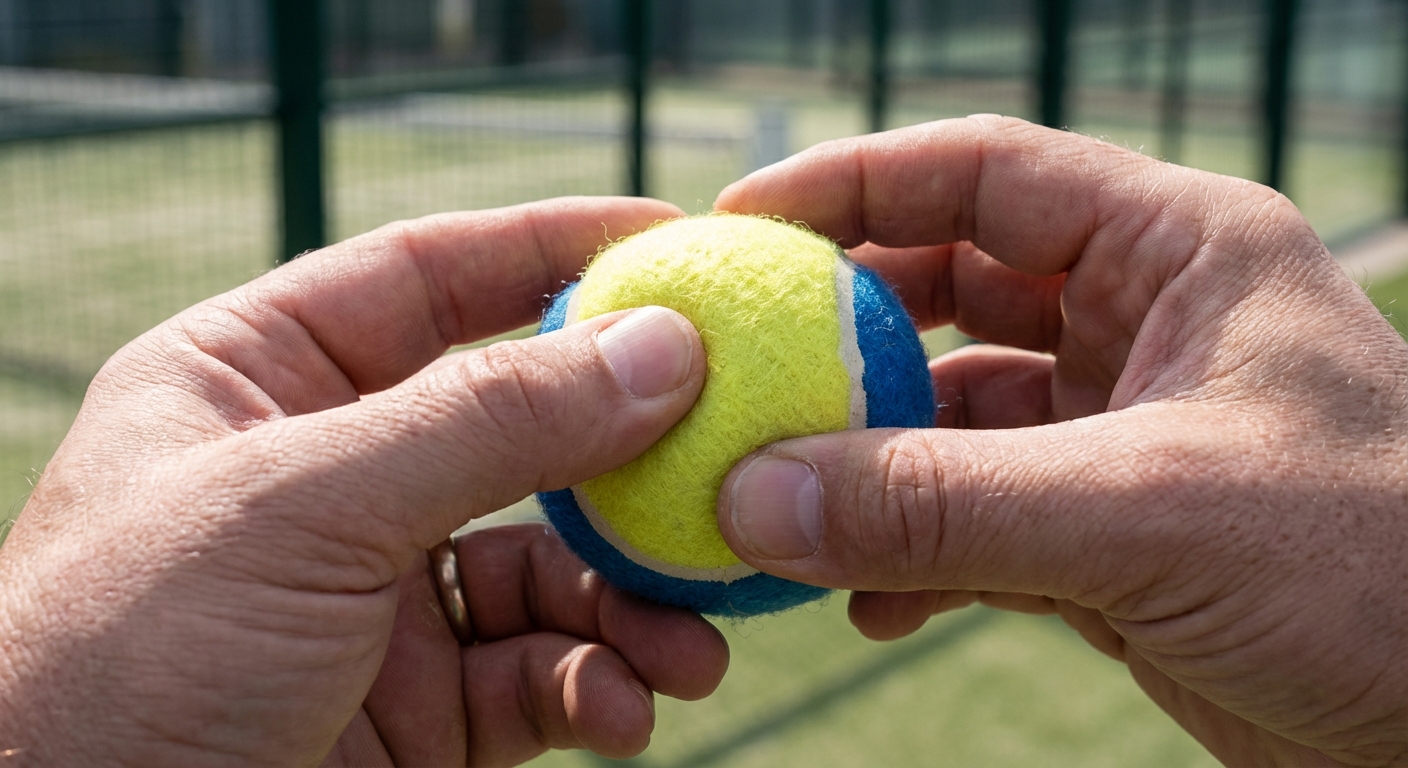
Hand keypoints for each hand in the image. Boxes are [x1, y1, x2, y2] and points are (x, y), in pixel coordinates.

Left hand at [0, 198, 727, 765]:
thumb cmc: (125, 659)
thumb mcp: (303, 506)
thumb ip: (488, 422)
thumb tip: (663, 345)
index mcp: (259, 382)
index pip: (424, 280)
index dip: (548, 249)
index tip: (675, 239)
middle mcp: (331, 479)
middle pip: (520, 427)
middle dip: (630, 451)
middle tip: (732, 452)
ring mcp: (381, 598)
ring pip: (553, 564)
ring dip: (635, 600)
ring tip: (692, 641)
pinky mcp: (421, 710)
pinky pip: (543, 674)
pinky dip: (600, 685)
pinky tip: (627, 707)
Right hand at [714, 116, 1406, 766]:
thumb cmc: (1382, 574)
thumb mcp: (1151, 515)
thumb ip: (943, 505)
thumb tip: (752, 499)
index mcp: (1178, 252)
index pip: (985, 173)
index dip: (852, 184)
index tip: (738, 224)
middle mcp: (1143, 326)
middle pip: (949, 290)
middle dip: (841, 331)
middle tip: (735, 366)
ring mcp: (1118, 433)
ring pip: (949, 419)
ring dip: (865, 465)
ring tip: (780, 512)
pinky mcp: (1105, 535)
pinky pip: (971, 520)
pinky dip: (911, 555)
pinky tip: (870, 605)